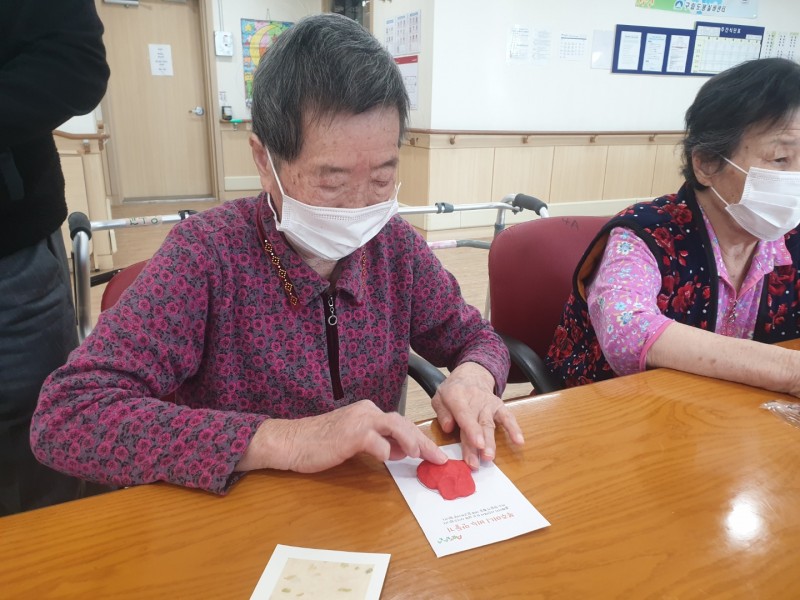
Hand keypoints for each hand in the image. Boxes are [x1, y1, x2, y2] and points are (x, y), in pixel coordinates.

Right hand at [236, 399, 446, 472]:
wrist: (291, 442)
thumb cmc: (319, 443)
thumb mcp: (354, 441)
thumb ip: (378, 442)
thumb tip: (401, 451)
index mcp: (367, 411)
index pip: (401, 423)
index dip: (420, 438)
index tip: (435, 453)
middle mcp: (366, 411)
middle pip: (403, 423)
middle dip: (424, 441)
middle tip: (439, 458)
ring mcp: (359, 421)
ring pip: (395, 426)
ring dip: (412, 441)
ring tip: (421, 455)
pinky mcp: (351, 434)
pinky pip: (376, 441)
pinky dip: (385, 451)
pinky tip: (386, 458)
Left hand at [431, 362, 523, 468]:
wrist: (471, 375)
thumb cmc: (453, 391)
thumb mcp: (439, 397)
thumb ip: (442, 412)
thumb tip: (448, 428)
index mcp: (457, 397)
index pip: (465, 414)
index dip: (471, 430)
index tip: (477, 444)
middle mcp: (475, 400)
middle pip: (477, 425)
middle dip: (477, 445)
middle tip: (476, 462)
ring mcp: (489, 404)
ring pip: (490, 425)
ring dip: (491, 442)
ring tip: (490, 457)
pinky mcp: (499, 407)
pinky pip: (508, 418)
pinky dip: (514, 429)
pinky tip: (519, 441)